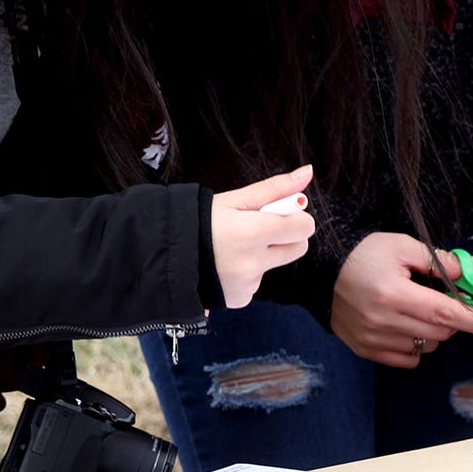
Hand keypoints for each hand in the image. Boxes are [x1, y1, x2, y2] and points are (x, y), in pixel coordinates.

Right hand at [210, 164, 316, 308]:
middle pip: (298, 248)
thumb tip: (307, 172)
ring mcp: (247, 284)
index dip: (296, 217)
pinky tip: (226, 265)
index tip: (280, 213)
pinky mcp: (240, 299)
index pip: (303, 227)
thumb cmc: (200, 220)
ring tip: (233, 247)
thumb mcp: (235, 199)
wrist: (165, 253)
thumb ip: (275, 188)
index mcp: (252, 232)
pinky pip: (257, 282)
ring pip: (274, 265)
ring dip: (263, 255)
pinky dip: (247, 273)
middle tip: (259, 227)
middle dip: (286, 235)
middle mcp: (253, 263)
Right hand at [331, 232, 472, 367]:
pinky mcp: (367, 350)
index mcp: (393, 293)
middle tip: (450, 299)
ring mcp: (373, 339)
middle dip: (454, 316)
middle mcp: (382, 321)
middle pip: (441, 331)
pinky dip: (416, 344)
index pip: (445, 313)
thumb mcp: (403, 247)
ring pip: (427, 346)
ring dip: (434, 330)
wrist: (323, 271)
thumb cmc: (364, 255)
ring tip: (418, 307)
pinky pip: (408, 358)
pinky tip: (405, 324)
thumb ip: (441, 261)